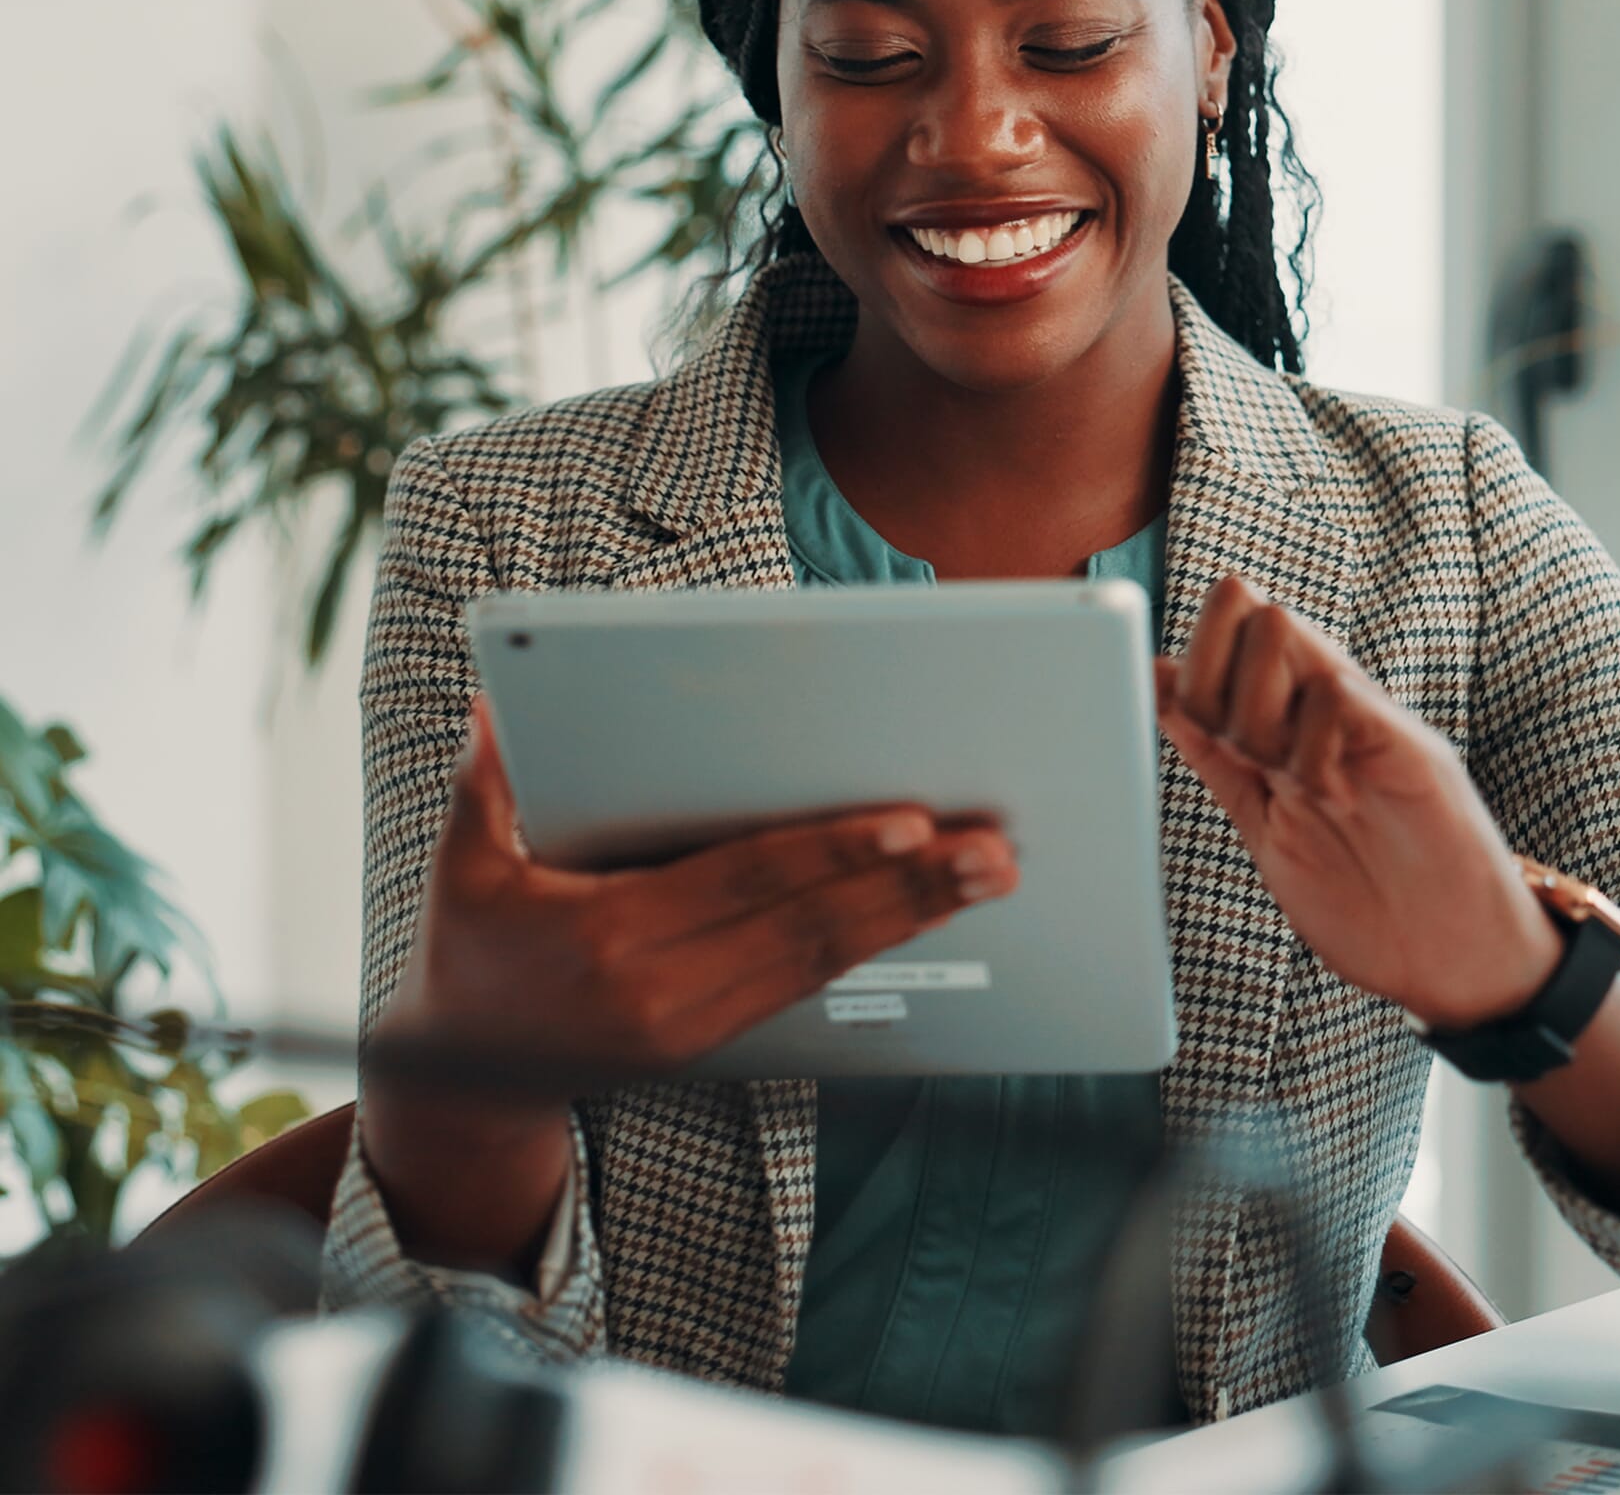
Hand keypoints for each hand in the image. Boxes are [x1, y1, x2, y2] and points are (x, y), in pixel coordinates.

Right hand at [378, 695, 1018, 1090]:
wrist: (458, 1083)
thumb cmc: (466, 956)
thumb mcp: (462, 870)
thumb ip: (484, 786)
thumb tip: (492, 706)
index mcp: (609, 937)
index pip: (743, 881)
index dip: (831, 851)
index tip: (909, 821)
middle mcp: (662, 989)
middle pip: (807, 926)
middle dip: (909, 885)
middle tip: (992, 847)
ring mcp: (692, 1022)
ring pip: (823, 961)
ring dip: (914, 914)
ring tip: (988, 874)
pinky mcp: (711, 1039)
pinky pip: (806, 983)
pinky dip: (873, 941)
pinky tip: (928, 909)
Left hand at [1154, 576, 1559, 1031]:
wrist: (1455, 958)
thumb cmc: (1366, 900)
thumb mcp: (1265, 821)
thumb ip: (1219, 756)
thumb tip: (1158, 684)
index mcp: (1289, 722)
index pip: (1226, 636)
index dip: (1187, 663)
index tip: (1180, 713)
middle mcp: (1327, 707)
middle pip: (1246, 617)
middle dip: (1213, 680)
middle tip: (1240, 753)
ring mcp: (1369, 720)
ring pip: (1281, 635)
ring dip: (1256, 711)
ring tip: (1289, 781)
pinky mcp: (1409, 746)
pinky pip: (1338, 695)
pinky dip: (1310, 747)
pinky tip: (1329, 796)